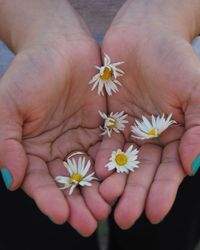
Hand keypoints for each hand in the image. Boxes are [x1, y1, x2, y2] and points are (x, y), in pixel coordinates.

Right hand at [0, 0, 109, 235]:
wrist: (60, 46)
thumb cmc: (30, 72)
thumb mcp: (9, 104)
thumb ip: (5, 141)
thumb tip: (11, 179)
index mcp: (33, 149)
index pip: (41, 181)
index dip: (49, 199)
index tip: (60, 216)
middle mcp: (58, 150)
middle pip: (68, 184)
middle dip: (78, 204)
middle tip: (91, 223)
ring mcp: (82, 142)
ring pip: (92, 173)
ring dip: (99, 192)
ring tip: (108, 209)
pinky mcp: (102, 130)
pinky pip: (110, 152)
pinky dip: (115, 167)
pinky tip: (121, 180)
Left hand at [95, 0, 199, 228]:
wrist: (145, 36)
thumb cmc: (174, 59)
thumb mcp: (197, 91)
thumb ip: (199, 128)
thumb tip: (193, 165)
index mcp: (175, 135)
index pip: (169, 171)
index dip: (162, 192)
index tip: (152, 212)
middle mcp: (151, 139)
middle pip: (143, 173)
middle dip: (134, 195)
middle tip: (123, 218)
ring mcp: (129, 132)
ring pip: (122, 163)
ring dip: (114, 183)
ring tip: (106, 203)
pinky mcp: (109, 122)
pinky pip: (104, 144)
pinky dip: (100, 159)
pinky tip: (96, 174)